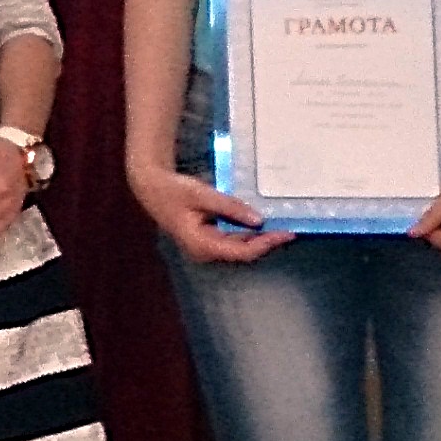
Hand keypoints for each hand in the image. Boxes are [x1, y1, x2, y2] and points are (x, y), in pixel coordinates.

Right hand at [125, 159, 291, 262]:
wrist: (151, 188)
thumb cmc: (174, 191)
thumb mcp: (203, 195)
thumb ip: (230, 208)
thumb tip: (259, 220)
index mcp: (202, 245)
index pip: (241, 251)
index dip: (265, 244)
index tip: (285, 234)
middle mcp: (205, 251)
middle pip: (242, 252)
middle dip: (265, 241)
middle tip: (288, 229)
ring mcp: (205, 247)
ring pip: (238, 246)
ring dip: (257, 237)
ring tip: (279, 226)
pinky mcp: (207, 239)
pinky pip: (231, 239)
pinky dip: (245, 232)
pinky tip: (259, 223)